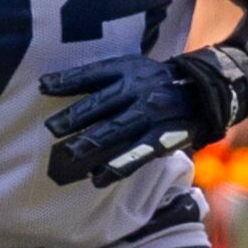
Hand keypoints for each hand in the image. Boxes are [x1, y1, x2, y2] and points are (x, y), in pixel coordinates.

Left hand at [41, 42, 247, 186]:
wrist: (204, 92)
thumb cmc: (157, 81)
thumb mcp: (133, 68)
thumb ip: (101, 76)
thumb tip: (49, 85)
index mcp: (129, 70)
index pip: (94, 73)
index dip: (68, 80)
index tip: (43, 86)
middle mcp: (139, 90)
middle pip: (101, 104)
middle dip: (74, 117)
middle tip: (52, 129)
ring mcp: (151, 115)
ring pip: (116, 130)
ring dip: (91, 144)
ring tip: (69, 156)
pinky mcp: (161, 138)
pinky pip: (136, 155)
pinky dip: (116, 168)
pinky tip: (97, 179)